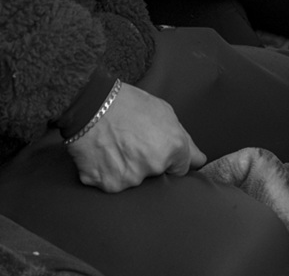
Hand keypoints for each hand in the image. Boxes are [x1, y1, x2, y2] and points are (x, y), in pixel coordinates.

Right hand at [65, 84, 206, 191]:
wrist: (89, 104)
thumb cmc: (127, 103)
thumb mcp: (163, 112)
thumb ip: (184, 140)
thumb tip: (199, 161)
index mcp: (173, 147)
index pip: (182, 168)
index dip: (170, 158)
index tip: (158, 149)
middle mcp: (155, 166)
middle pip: (157, 173)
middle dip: (148, 162)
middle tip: (131, 141)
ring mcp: (131, 179)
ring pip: (134, 180)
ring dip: (127, 168)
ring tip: (115, 145)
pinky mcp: (109, 185)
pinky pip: (112, 183)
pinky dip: (108, 172)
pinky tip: (103, 155)